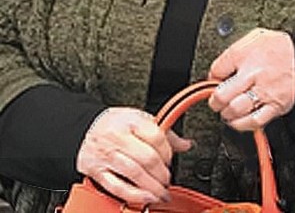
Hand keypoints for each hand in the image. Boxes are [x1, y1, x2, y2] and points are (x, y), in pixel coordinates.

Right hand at [76, 107, 190, 207]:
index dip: (168, 152)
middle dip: (162, 173)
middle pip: (147, 158)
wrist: (85, 128)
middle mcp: (118, 138)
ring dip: (152, 187)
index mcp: (131, 121)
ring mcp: (107, 156)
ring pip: (134, 174)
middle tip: (167, 179)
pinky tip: (146, 198)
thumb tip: (185, 144)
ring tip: (162, 192)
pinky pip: (117, 187)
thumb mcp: (140, 119)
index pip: (156, 137)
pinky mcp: (98, 172)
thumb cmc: (115, 124)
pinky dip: (134, 195)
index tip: (171, 159)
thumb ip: (164, 133)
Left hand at [208, 28, 294, 130]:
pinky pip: (254, 121)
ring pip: (235, 109)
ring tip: (226, 111)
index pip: (217, 69)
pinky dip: (242, 124)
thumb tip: (221, 64)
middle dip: (214, 100)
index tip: (214, 80)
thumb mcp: (256, 36)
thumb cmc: (281, 48)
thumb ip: (236, 48)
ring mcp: (264, 92)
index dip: (212, 77)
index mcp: (245, 53)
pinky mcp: (276, 106)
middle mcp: (253, 73)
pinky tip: (238, 121)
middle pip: (222, 94)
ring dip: (226, 113)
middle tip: (215, 101)